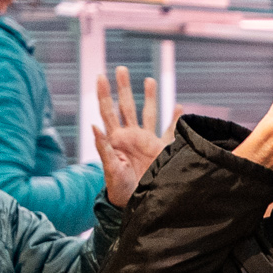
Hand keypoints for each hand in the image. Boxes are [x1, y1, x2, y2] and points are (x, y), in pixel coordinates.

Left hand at [91, 65, 165, 206]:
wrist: (137, 203)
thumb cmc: (119, 189)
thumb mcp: (110, 169)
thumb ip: (102, 147)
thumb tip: (94, 125)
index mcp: (116, 139)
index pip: (108, 111)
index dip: (104, 94)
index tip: (101, 76)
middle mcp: (131, 136)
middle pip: (126, 106)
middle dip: (124, 88)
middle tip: (121, 69)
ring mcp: (147, 141)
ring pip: (149, 113)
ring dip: (149, 96)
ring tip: (149, 80)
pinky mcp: (162, 149)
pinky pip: (170, 130)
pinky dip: (175, 118)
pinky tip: (179, 106)